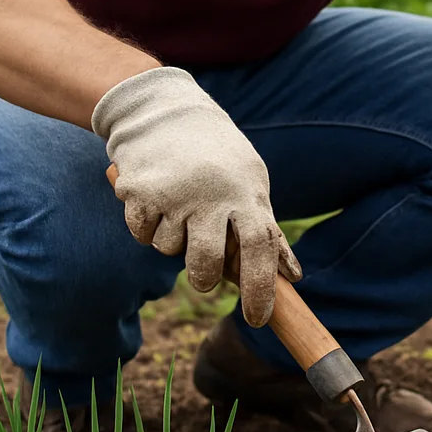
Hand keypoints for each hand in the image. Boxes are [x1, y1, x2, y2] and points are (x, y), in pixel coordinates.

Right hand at [92, 66, 301, 326]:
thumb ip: (267, 230)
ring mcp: (174, 195)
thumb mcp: (251, 184)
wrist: (166, 111)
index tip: (257, 319)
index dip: (260, 289)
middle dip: (203, 280)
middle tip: (204, 276)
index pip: (260, 251)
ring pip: (170, 251)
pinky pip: (142, 234)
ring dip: (174, 240)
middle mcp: (212, 197)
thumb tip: (293, 275)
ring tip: (181, 207)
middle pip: (206, 266)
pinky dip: (148, 225)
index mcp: (246, 195)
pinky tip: (157, 199)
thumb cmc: (218, 157)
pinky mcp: (139, 193)